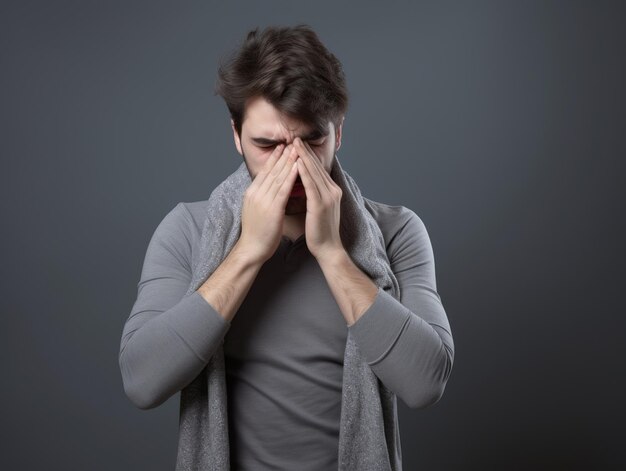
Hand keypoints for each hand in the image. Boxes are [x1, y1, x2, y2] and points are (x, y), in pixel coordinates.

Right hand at [238, 143, 298, 263]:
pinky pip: (283, 189)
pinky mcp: (272, 209)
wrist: (252, 249)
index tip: (282, 146)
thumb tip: (270, 188)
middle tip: (293, 141)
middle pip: (272, 169)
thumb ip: (262, 197)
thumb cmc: (257, 232)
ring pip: (278, 176)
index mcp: (252, 192)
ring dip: (289, 161)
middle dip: (283, 154)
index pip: (265, 171)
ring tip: (297, 149)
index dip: (274, 157)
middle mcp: (256, 193)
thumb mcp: (257, 209)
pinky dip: (291, 177)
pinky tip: (298, 168)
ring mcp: (263, 200)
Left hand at [293, 137, 343, 261]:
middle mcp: (332, 190)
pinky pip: (310, 185)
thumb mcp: (319, 208)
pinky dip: (303, 173)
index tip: (298, 143)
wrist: (328, 248)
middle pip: (316, 166)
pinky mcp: (321, 205)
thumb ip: (315, 194)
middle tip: (294, 137)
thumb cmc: (320, 231)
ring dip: (303, 157)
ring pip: (314, 172)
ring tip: (294, 144)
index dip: (308, 155)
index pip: (318, 168)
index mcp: (332, 190)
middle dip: (305, 151)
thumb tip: (304, 183)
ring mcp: (328, 197)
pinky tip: (296, 163)